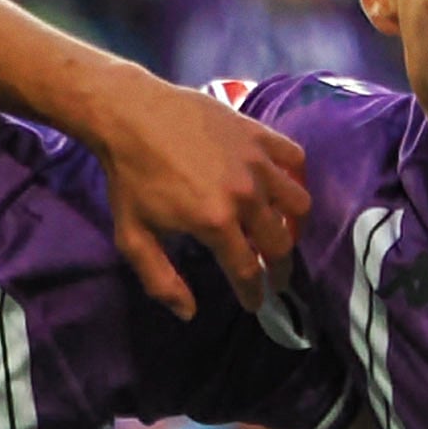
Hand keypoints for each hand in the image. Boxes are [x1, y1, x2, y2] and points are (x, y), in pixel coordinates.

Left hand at [87, 73, 308, 314]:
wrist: (130, 115)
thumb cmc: (130, 177)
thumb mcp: (134, 236)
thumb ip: (160, 280)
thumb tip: (188, 313)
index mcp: (215, 222)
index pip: (247, 271)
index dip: (253, 294)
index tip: (255, 303)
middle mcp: (244, 195)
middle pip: (280, 243)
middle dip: (279, 268)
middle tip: (274, 275)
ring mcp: (256, 162)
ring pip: (297, 204)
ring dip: (291, 224)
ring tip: (280, 230)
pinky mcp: (258, 134)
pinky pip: (295, 159)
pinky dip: (294, 176)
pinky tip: (281, 185)